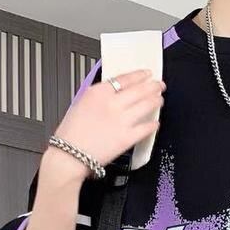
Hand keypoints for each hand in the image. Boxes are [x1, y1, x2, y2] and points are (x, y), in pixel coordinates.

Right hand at [48, 68, 165, 177]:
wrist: (70, 155)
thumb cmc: (71, 134)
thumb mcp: (80, 103)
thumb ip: (98, 96)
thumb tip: (112, 94)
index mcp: (99, 92)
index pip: (126, 78)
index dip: (139, 75)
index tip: (146, 74)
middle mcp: (113, 103)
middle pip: (140, 89)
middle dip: (153, 86)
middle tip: (159, 85)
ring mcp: (122, 120)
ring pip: (146, 105)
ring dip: (156, 101)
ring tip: (160, 100)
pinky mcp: (127, 138)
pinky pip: (146, 128)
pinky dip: (153, 124)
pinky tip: (155, 123)